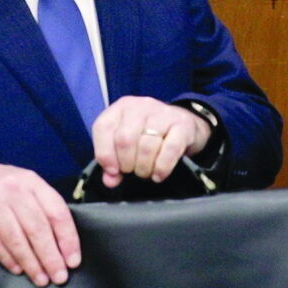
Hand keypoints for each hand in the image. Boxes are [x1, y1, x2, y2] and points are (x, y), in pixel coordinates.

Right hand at [0, 159, 79, 286]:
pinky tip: (17, 269)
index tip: (73, 260)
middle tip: (59, 277)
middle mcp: (13, 189)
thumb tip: (63, 242)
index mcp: (31, 181)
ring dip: (31, 263)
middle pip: (37, 228)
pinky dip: (8, 258)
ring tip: (41, 279)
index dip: (68, 239)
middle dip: (51, 257)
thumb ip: (42, 205)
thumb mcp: (24, 184)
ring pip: (16, 238)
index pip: (56, 212)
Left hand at [91, 96, 211, 188]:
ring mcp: (163, 113)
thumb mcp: (127, 144)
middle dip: (126, 163)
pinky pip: (169, 150)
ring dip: (144, 168)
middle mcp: (140, 106)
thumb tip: (110, 180)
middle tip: (132, 171)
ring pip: (146, 146)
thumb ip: (113, 162)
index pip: (103, 128)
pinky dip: (162, 167)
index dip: (104, 154)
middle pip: (125, 139)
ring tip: (146, 172)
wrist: (185, 124)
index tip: (113, 170)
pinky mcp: (182, 125)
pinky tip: (158, 175)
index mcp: (121, 107)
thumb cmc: (149, 135)